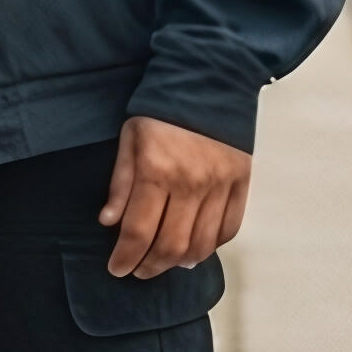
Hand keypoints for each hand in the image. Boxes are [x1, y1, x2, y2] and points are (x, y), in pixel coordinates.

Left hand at [98, 114, 250, 277]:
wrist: (208, 81)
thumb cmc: (161, 112)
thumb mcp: (130, 139)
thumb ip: (121, 182)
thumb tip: (110, 222)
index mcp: (157, 171)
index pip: (139, 232)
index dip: (125, 257)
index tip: (117, 268)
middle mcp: (191, 183)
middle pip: (170, 245)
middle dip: (150, 266)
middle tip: (138, 271)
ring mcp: (220, 184)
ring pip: (201, 244)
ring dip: (180, 262)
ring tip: (165, 263)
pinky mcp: (241, 182)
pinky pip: (229, 228)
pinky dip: (211, 245)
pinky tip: (196, 248)